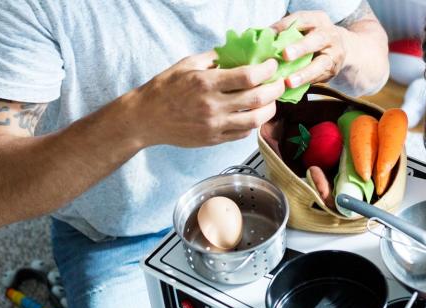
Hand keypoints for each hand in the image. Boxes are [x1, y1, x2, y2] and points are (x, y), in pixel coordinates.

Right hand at [127, 51, 285, 147]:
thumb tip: (238, 50)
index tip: (272, 65)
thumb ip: (214, 57)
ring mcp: (214, 125)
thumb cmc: (164, 89)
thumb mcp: (186, 64)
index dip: (266, 70)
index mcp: (206, 83)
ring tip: (271, 101)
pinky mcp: (214, 140)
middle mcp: (212, 106)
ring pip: (255, 120)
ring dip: (269, 109)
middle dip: (275, 89)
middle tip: (279, 83)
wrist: (145, 118)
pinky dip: (253, 124)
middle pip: (257, 99)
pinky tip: (253, 114)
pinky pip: (243, 134)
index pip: (248, 76)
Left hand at [272, 11, 349, 89]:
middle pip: (317, 40)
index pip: (302, 19)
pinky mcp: (333, 70)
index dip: (286, 26)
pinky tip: (293, 88)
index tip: (271, 34)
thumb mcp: (303, 26)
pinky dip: (306, 82)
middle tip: (285, 55)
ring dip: (304, 74)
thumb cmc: (312, 35)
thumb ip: (287, 29)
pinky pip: (320, 77)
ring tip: (289, 82)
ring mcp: (334, 54)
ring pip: (321, 64)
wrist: (338, 47)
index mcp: (318, 20)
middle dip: (300, 48)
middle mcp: (330, 35)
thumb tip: (265, 36)